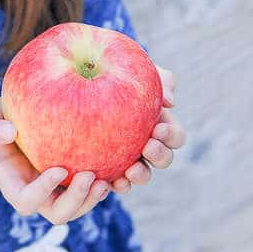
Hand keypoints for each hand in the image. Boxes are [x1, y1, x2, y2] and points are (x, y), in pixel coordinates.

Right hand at [0, 95, 109, 224]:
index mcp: (13, 186)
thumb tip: (9, 131)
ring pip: (79, 207)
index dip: (44, 192)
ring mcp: (55, 188)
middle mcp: (37, 192)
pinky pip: (91, 188)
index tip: (58, 169)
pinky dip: (106, 183)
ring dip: (94, 199)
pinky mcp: (71, 175)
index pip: (27, 201)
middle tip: (91, 177)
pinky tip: (120, 166)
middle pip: (58, 214)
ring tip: (108, 179)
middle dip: (76, 201)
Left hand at [108, 64, 186, 194]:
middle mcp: (146, 144)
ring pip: (142, 175)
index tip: (157, 128)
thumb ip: (158, 78)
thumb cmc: (112, 70)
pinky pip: (113, 181)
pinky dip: (115, 184)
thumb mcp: (135, 67)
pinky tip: (107, 182)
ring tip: (131, 171)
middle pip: (163, 159)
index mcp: (158, 123)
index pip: (174, 136)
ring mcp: (127, 158)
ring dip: (141, 175)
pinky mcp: (106, 167)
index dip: (171, 136)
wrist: (78, 77)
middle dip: (160, 156)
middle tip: (147, 147)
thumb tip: (170, 101)